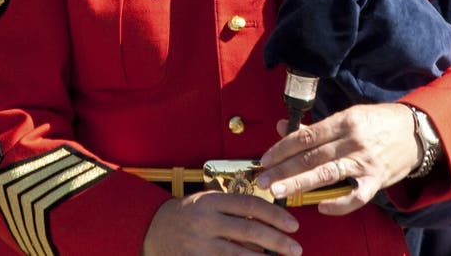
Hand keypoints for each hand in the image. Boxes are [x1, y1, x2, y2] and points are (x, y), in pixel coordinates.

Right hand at [141, 190, 301, 254]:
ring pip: (239, 255)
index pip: (250, 204)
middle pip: (249, 231)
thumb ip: (234, 210)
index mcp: (212, 201)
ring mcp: (199, 245)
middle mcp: (206, 222)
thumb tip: (269, 225)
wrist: (154, 229)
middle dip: (277, 241)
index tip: (293, 225)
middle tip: (296, 249)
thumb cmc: (190, 214)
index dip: (275, 214)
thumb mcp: (209, 202)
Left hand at [256, 103, 419, 215]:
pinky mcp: (377, 180)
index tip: (265, 158)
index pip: (307, 136)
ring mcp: (365, 162)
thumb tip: (282, 128)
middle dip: (284, 169)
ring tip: (278, 191)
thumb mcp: (348, 115)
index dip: (283, 147)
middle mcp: (353, 140)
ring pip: (326, 175)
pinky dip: (337, 205)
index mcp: (344, 120)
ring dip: (299, 184)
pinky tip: (320, 207)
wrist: (414, 132)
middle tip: (262, 179)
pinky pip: (355, 197)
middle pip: (312, 157)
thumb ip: (316, 126)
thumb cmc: (376, 121)